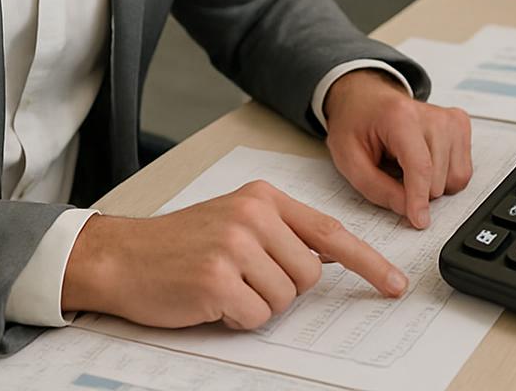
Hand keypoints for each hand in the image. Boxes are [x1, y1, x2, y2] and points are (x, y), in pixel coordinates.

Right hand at [60, 180, 407, 328]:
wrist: (120, 256)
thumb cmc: (177, 243)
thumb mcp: (233, 220)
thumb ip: (279, 231)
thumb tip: (324, 259)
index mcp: (263, 198)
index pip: (329, 231)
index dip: (367, 261)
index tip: (394, 284)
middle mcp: (253, 215)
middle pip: (308, 276)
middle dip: (281, 288)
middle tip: (242, 278)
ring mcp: (235, 246)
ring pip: (284, 299)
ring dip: (257, 304)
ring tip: (222, 286)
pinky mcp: (218, 279)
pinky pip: (256, 317)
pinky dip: (236, 319)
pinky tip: (210, 300)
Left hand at [322, 69, 472, 229]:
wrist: (367, 99)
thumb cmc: (356, 124)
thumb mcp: (348, 159)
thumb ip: (376, 188)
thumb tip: (407, 209)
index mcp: (399, 117)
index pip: (420, 166)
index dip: (419, 199)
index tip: (419, 220)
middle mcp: (431, 115)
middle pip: (438, 179)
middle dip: (417, 191)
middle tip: (394, 173)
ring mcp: (450, 119)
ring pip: (456, 179)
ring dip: (432, 185)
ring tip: (407, 166)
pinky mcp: (461, 125)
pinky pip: (463, 172)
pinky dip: (444, 178)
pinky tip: (424, 163)